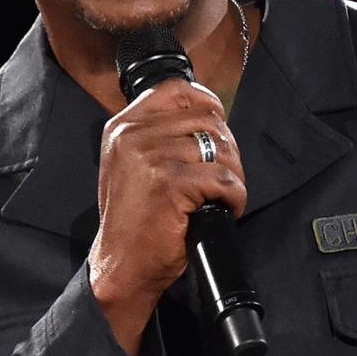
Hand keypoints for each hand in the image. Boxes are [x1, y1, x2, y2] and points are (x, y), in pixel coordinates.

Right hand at [89, 78, 246, 355]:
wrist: (122, 266)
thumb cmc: (135, 220)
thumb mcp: (133, 164)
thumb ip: (159, 135)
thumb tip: (208, 117)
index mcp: (123, 126)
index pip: (176, 90)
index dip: (207, 103)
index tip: (219, 126)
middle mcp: (132, 135)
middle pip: (207, 120)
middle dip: (227, 149)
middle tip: (224, 178)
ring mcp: (149, 157)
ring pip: (220, 148)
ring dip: (233, 175)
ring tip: (222, 196)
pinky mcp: (169, 182)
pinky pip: (224, 178)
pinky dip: (234, 196)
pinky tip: (224, 208)